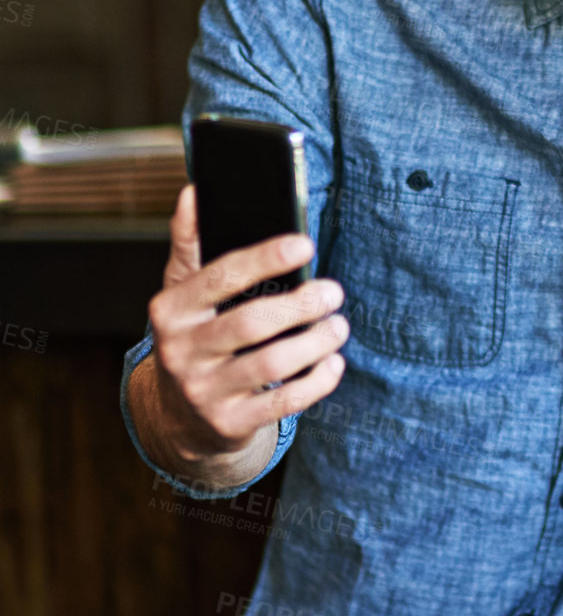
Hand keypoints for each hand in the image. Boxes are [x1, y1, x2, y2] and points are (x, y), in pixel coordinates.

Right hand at [147, 183, 348, 467]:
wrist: (179, 416)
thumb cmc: (195, 336)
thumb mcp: (184, 292)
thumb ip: (191, 244)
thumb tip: (194, 191)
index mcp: (170, 310)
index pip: (219, 277)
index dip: (264, 258)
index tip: (305, 243)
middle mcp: (180, 352)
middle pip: (251, 323)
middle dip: (301, 304)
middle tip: (334, 291)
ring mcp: (203, 392)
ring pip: (272, 363)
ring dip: (316, 341)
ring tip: (339, 325)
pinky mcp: (230, 424)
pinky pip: (283, 402)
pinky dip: (318, 381)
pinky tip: (334, 362)